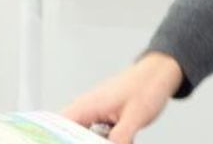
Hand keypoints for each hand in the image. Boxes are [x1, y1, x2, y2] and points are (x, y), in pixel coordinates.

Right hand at [61, 52, 183, 142]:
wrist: (158, 74)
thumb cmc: (147, 85)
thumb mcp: (135, 116)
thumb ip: (121, 137)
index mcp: (88, 105)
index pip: (57, 125)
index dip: (54, 138)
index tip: (59, 141)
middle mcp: (87, 108)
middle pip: (68, 133)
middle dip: (72, 140)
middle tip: (99, 140)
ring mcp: (94, 113)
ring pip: (82, 136)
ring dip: (90, 140)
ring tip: (115, 138)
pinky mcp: (103, 118)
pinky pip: (94, 135)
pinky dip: (101, 140)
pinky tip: (118, 140)